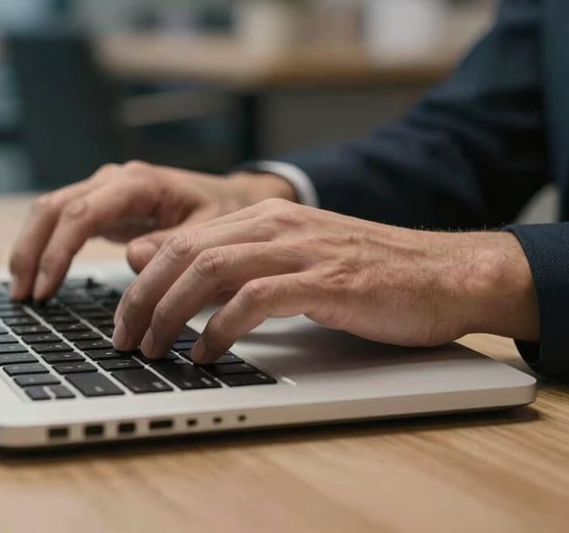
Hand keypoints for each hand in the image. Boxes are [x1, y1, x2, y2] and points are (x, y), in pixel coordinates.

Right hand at [9, 161, 296, 300]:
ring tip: (22, 292)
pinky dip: (44, 247)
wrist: (230, 196)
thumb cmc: (222, 211)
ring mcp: (105, 190)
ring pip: (49, 210)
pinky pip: (62, 221)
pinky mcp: (102, 205)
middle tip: (23, 296)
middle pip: (54, 207)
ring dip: (30, 249)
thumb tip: (134, 257)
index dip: (58, 250)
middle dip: (32, 250)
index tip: (46, 287)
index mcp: (139, 183)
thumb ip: (174, 244)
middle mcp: (115, 180)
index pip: (83, 212)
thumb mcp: (210, 229)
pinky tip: (39, 277)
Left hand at [111, 199, 539, 361]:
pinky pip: (255, 299)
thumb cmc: (369, 273)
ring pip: (210, 270)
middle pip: (186, 252)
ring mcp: (301, 249)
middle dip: (144, 297)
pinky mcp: (326, 281)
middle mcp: (277, 225)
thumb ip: (240, 261)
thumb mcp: (295, 259)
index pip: (184, 239)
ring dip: (171, 311)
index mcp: (266, 217)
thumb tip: (179, 277)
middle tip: (125, 337)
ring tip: (154, 348)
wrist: (444, 272)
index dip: (144, 278)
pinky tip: (206, 353)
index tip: (125, 316)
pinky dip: (220, 327)